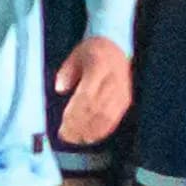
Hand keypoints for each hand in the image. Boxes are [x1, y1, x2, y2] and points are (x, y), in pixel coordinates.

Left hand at [53, 33, 133, 148]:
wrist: (117, 46)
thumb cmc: (93, 51)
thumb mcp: (75, 55)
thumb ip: (66, 72)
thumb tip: (60, 88)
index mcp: (99, 68)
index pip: (86, 96)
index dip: (74, 114)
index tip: (62, 126)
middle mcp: (113, 82)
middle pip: (95, 110)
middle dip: (79, 126)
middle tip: (65, 136)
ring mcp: (121, 93)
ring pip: (106, 117)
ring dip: (90, 131)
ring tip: (76, 139)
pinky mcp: (125, 101)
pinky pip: (115, 119)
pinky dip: (102, 131)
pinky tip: (90, 137)